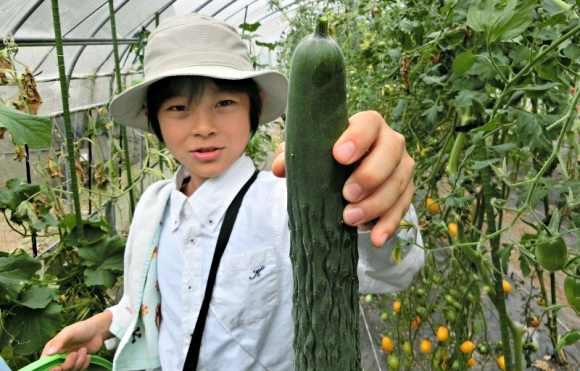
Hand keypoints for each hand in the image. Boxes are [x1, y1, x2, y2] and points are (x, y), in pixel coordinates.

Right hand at [41, 312, 112, 370]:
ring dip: (79, 362)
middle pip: (59, 369)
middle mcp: (59, 357)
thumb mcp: (69, 332)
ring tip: (83, 350)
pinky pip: (79, 370)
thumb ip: (58, 341)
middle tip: (74, 354)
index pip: (45, 363)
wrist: (98, 331)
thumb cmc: (82, 328)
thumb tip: (48, 353)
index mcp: (52, 349)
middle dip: (68, 364)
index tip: (58, 368)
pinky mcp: (78, 364)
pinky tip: (88, 355)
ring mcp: (69, 361)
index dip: (50, 368)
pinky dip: (84, 364)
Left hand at [272, 111, 414, 247]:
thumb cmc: (327, 158)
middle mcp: (391, 141)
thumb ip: (292, 156)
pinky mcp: (406, 191)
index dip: (357, 138)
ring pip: (398, 183)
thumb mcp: (310, 154)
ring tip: (350, 219)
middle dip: (370, 176)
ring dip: (376, 204)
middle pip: (390, 153)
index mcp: (368, 125)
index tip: (339, 156)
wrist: (347, 172)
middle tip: (347, 194)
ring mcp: (402, 167)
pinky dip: (389, 224)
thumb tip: (279, 167)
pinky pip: (403, 207)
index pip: (368, 124)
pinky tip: (376, 239)